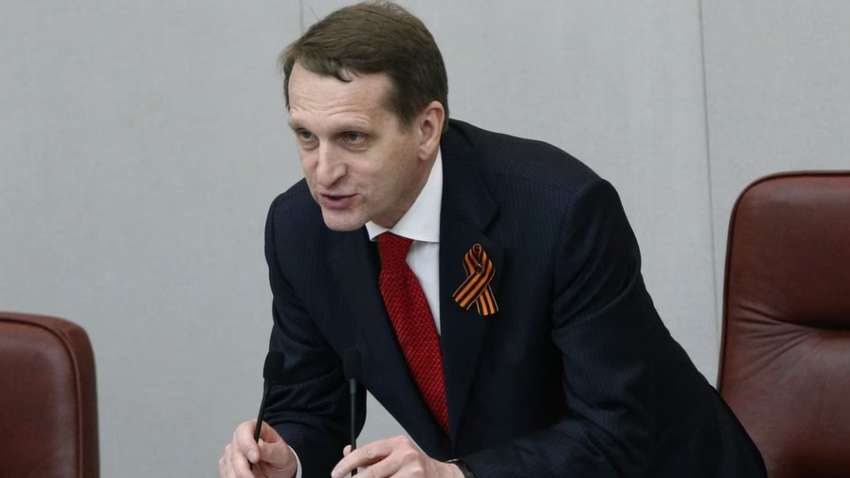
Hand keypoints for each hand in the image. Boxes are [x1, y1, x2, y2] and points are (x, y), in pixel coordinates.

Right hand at [218, 419, 297, 477]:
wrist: (278, 471)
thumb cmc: (280, 457)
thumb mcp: (282, 453)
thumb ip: (271, 450)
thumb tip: (259, 445)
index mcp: (254, 428)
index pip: (244, 430)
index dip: (247, 444)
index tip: (255, 458)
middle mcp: (241, 439)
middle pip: (235, 452)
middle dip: (243, 468)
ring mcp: (232, 452)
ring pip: (229, 465)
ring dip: (239, 476)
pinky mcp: (228, 465)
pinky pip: (227, 473)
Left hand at [331, 436, 462, 477]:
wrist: (441, 476)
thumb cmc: (413, 466)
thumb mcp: (393, 454)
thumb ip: (371, 455)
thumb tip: (347, 451)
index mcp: (397, 444)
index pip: (366, 452)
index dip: (348, 463)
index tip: (336, 474)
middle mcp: (406, 456)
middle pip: (372, 474)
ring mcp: (413, 473)